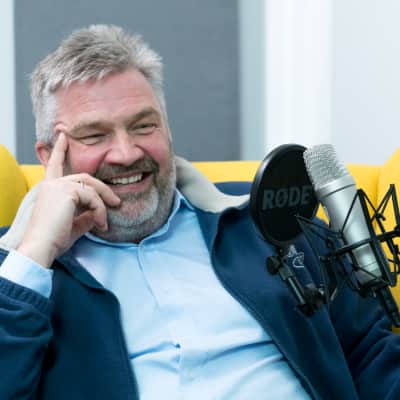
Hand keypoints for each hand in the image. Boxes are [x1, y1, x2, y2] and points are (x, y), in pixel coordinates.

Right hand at [17, 133, 120, 267]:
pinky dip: (100, 210)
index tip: (64, 137)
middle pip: (85, 177)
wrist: (41, 247)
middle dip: (103, 189)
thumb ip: (85, 216)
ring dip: (104, 203)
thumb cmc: (54, 240)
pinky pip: (93, 197)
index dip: (60, 151)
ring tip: (106, 221)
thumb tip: (98, 214)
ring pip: (91, 187)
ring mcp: (58, 186)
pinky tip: (101, 224)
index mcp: (50, 189)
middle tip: (117, 202)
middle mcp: (52, 184)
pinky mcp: (67, 191)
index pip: (55, 166)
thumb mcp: (73, 225)